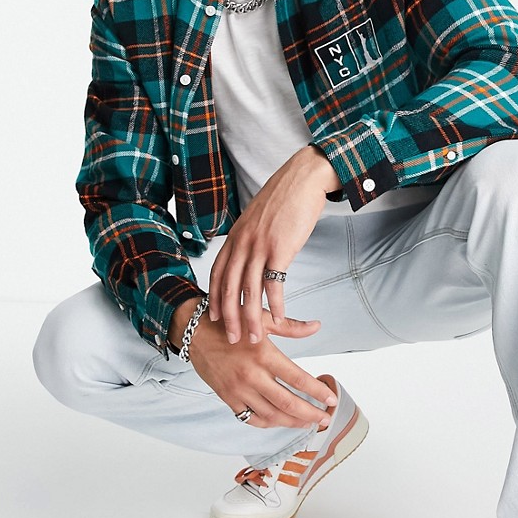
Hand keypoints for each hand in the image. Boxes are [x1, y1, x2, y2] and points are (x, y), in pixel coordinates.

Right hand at [188, 308, 338, 427]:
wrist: (195, 333)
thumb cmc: (230, 324)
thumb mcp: (262, 320)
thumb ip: (291, 327)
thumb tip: (316, 326)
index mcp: (263, 355)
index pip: (298, 379)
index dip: (317, 392)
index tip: (331, 399)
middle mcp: (251, 376)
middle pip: (287, 403)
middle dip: (310, 414)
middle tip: (325, 418)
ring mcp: (238, 390)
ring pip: (271, 416)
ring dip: (292, 422)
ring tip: (307, 422)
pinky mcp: (228, 398)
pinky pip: (251, 418)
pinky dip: (268, 423)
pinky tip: (280, 421)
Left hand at [208, 145, 339, 343]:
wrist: (303, 178)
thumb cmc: (284, 198)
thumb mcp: (258, 217)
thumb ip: (250, 237)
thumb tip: (251, 253)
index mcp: (235, 236)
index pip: (218, 273)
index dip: (215, 298)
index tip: (214, 318)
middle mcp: (242, 243)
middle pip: (229, 287)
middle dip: (228, 317)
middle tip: (230, 339)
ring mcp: (260, 246)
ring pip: (249, 290)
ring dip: (251, 318)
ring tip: (254, 337)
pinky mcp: (280, 249)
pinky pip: (274, 283)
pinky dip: (276, 304)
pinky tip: (280, 317)